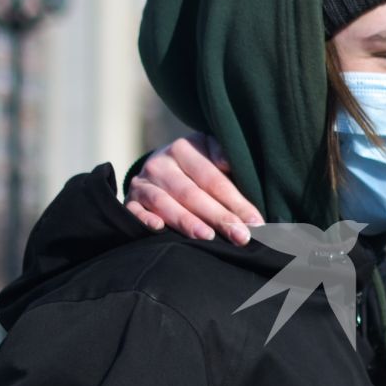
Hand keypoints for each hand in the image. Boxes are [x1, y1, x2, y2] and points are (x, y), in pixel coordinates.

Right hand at [124, 134, 262, 244]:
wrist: (161, 167)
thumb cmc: (199, 165)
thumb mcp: (211, 151)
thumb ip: (224, 154)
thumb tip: (228, 162)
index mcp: (183, 149)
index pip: (212, 179)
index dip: (235, 201)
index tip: (256, 221)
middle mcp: (160, 164)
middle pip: (191, 193)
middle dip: (218, 217)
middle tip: (241, 236)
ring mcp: (142, 183)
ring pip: (164, 203)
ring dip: (186, 221)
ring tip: (208, 237)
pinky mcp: (130, 200)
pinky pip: (134, 211)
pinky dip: (145, 219)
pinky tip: (159, 229)